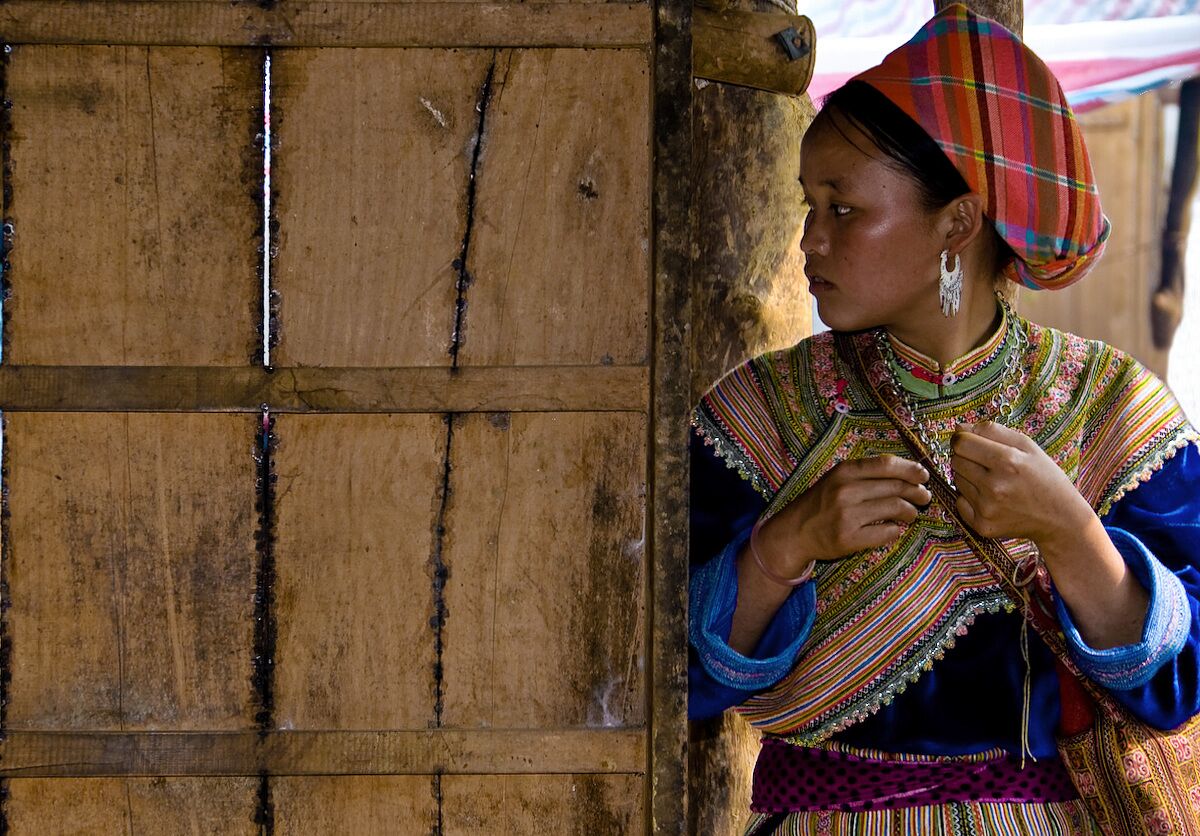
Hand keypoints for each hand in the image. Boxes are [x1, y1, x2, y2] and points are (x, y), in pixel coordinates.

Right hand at [756, 455, 930, 576]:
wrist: (795, 532)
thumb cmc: (821, 503)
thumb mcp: (838, 479)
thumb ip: (867, 474)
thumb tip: (908, 474)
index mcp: (844, 471)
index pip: (887, 464)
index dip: (910, 469)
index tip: (923, 476)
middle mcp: (846, 490)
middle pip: (896, 487)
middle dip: (917, 492)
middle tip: (924, 498)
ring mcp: (847, 515)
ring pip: (896, 509)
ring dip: (910, 512)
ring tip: (910, 514)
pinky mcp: (849, 538)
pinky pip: (887, 532)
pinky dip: (896, 530)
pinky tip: (893, 529)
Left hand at [950, 421, 1093, 545]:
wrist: (1060, 518)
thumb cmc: (1044, 477)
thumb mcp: (1027, 446)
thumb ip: (991, 431)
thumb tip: (959, 428)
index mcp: (1008, 461)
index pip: (961, 443)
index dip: (961, 439)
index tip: (968, 441)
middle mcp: (995, 486)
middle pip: (956, 461)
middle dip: (967, 458)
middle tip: (988, 463)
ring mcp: (987, 508)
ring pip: (957, 480)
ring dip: (969, 477)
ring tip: (994, 481)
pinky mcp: (982, 525)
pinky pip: (960, 502)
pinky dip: (970, 498)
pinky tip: (992, 499)